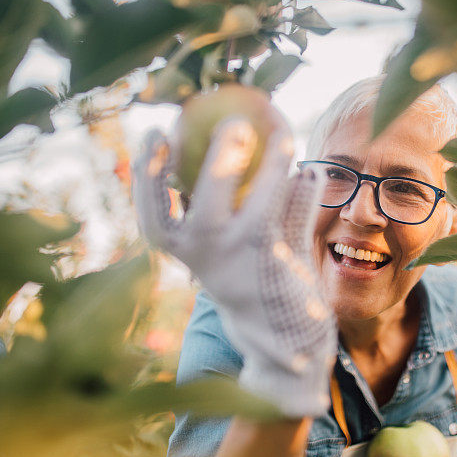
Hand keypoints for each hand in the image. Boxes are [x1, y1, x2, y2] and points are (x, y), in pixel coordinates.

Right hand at [132, 119, 336, 416]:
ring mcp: (247, 260)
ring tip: (283, 133)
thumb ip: (219, 197)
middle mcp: (208, 256)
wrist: (278, 334)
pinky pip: (296, 213)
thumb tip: (230, 135)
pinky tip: (309, 172)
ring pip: (261, 203)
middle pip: (206, 202)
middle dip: (221, 157)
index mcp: (181, 250)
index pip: (153, 210)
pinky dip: (305, 187)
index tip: (154, 131)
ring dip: (274, 162)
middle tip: (236, 121)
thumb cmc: (243, 272)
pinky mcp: (283, 260)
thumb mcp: (218, 241)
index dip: (148, 170)